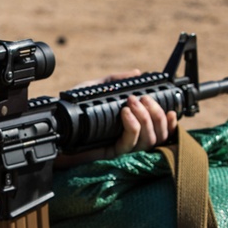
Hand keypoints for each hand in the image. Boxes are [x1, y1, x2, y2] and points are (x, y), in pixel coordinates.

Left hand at [56, 70, 178, 166]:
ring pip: (148, 141)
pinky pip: (128, 144)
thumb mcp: (95, 89)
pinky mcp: (111, 154)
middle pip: (158, 135)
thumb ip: (115, 81)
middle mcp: (129, 140)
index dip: (170, 123)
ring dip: (145, 118)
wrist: (56, 127)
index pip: (159, 131)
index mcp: (131, 128)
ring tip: (132, 103)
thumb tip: (137, 73)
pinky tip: (125, 113)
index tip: (171, 109)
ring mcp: (121, 148)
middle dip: (156, 114)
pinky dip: (132, 126)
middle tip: (143, 98)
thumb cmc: (73, 111)